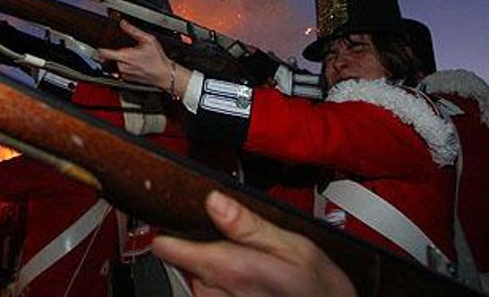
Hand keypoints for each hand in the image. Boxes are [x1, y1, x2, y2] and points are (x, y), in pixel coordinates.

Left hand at [97, 20, 174, 87]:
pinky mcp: (127, 79)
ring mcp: (124, 74)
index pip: (103, 53)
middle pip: (110, 58)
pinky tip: (136, 65)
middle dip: (116, 53)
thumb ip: (133, 30)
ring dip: (121, 61)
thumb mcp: (148, 40)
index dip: (99, 49)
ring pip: (115, 64)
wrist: (164, 75)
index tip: (98, 46)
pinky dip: (126, 67)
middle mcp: (122, 66)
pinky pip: (121, 71)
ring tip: (134, 58)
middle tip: (128, 51)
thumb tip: (123, 23)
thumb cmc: (158, 59)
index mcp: (124, 56)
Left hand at [153, 191, 355, 296]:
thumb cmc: (321, 291)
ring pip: (200, 280)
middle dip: (207, 250)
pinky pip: (214, 296)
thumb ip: (248, 223)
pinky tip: (253, 287)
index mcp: (229, 268)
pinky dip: (227, 289)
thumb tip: (214, 201)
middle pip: (187, 261)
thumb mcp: (293, 246)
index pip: (168, 249)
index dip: (169, 232)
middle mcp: (217, 293)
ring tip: (253, 269)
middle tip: (242, 247)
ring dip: (219, 272)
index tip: (173, 222)